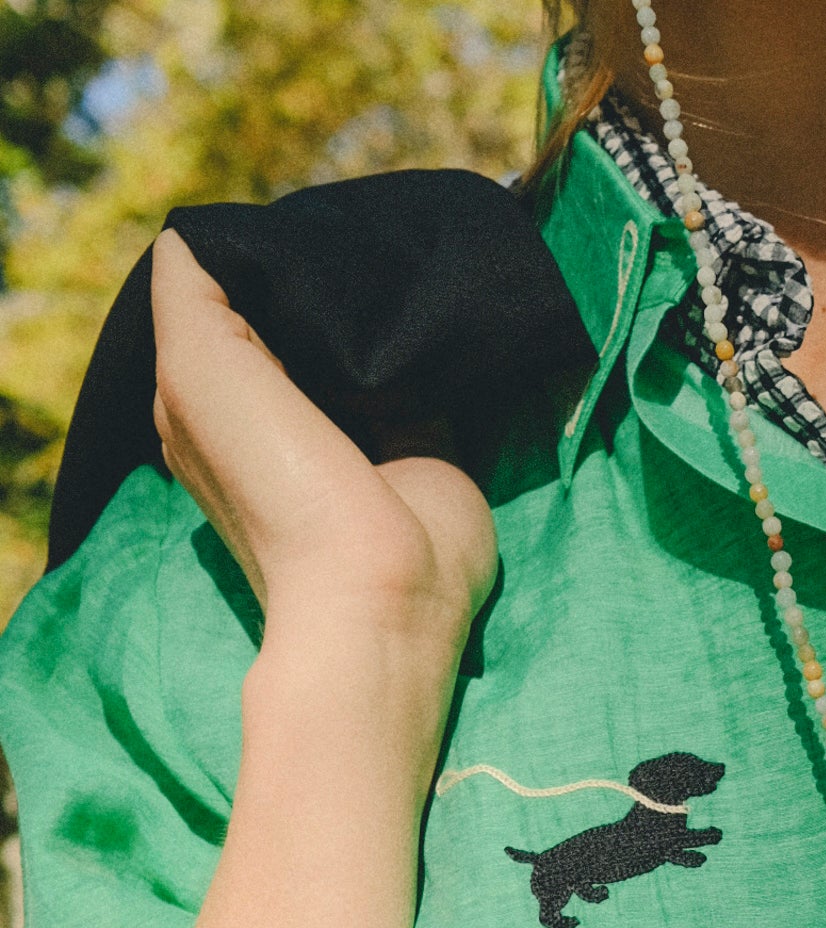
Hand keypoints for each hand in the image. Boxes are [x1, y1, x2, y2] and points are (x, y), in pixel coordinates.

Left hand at [149, 228, 496, 656]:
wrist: (374, 589)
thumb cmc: (275, 485)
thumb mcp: (196, 368)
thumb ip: (189, 289)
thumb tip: (208, 233)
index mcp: (217, 393)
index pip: (230, 291)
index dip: (253, 253)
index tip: (286, 233)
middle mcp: (283, 405)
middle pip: (296, 303)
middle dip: (315, 268)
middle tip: (347, 240)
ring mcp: (357, 421)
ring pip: (359, 326)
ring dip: (373, 296)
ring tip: (390, 265)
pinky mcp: (425, 435)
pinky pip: (421, 358)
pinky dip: (423, 329)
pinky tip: (429, 307)